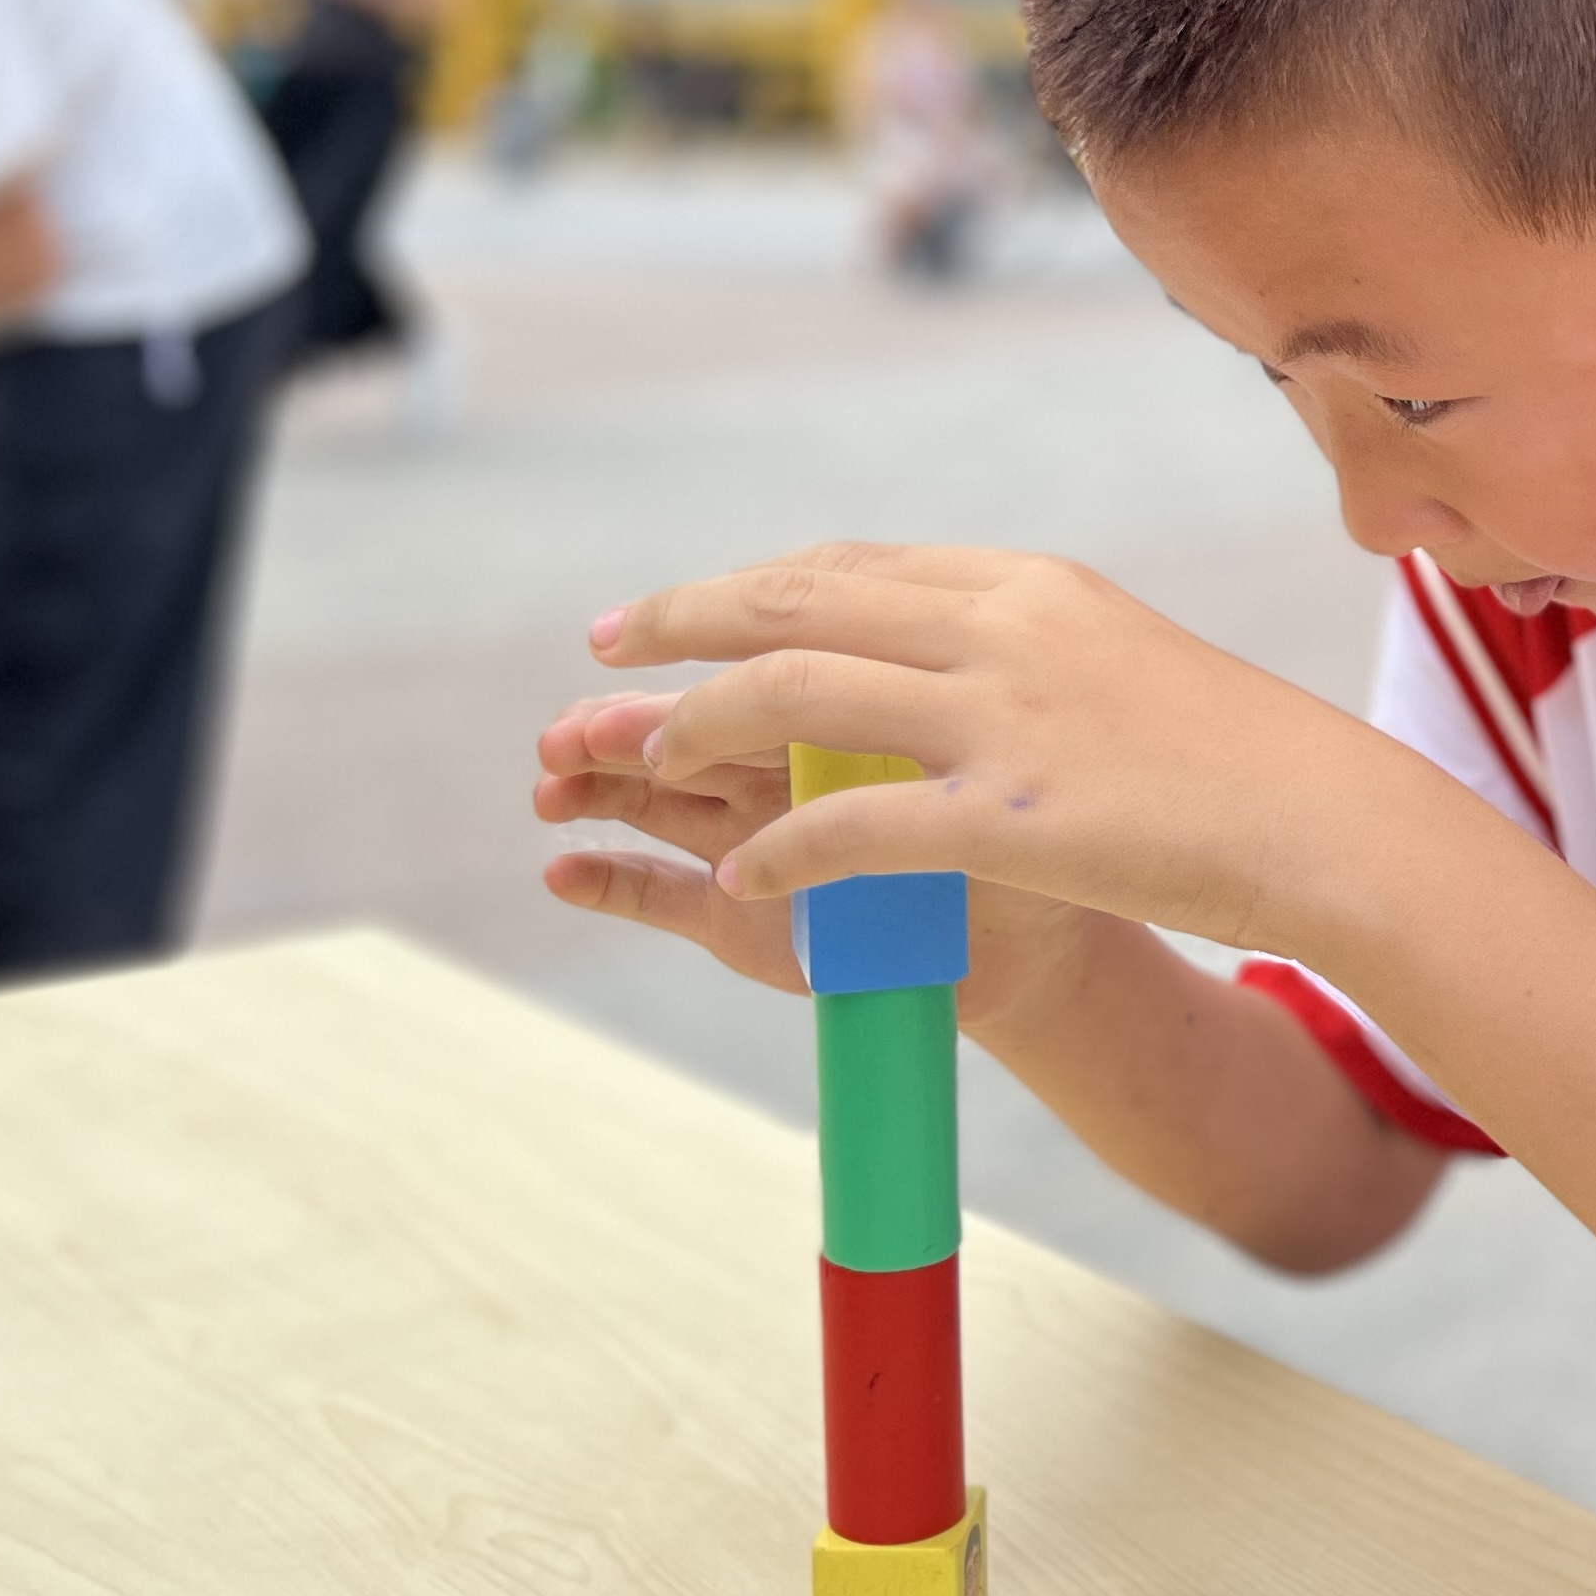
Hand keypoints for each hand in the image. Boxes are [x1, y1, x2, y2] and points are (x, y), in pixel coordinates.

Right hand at [531, 679, 1106, 1025]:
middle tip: (568, 727)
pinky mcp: (747, 921)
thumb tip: (882, 648)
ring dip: (598, 787)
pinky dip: (613, 884)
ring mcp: (758, 839)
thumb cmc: (1036, 841)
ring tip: (549, 788)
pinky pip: (666, 898)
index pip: (753, 668)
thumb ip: (931, 718)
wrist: (1046, 953)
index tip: (633, 642)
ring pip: (659, 799)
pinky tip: (562, 871)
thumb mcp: (994, 772)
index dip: (691, 656)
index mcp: (842, 710)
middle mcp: (784, 767)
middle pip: (687, 729)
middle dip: (623, 723)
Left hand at [570, 543, 1383, 965]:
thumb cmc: (1239, 757)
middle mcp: (1002, 629)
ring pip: (795, 694)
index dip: (750, 584)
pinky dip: (779, 850)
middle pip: (795, 602)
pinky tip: (746, 881)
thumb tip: (946, 653)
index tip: (688, 608)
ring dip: (702, 724)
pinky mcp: (1008, 818)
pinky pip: (849, 824)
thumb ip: (1026, 649)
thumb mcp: (1124, 662)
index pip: (851, 566)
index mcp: (1029, 585)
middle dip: (685, 622)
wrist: (1328, 821)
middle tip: (610, 646)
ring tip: (651, 759)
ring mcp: (1002, 720)